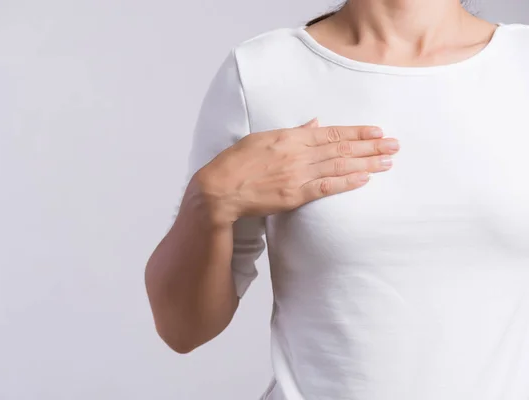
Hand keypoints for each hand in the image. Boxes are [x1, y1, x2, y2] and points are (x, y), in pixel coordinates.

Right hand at [194, 118, 399, 224]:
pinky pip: (325, 188)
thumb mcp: (262, 138)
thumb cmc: (237, 162)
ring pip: (339, 167)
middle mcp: (297, 154)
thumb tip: (314, 123)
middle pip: (341, 149)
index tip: (377, 131)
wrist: (221, 188)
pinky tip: (364, 179)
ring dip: (366, 164)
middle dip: (371, 147)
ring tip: (388, 162)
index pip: (331, 133)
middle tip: (394, 145)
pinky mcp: (294, 196)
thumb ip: (291, 131)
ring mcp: (297, 175)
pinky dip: (346, 183)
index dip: (357, 132)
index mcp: (290, 137)